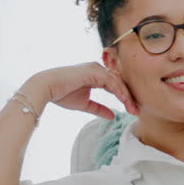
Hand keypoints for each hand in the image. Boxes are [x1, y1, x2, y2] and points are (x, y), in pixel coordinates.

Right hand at [24, 62, 139, 119]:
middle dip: (129, 98)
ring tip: (133, 109)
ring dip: (126, 96)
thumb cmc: (62, 94)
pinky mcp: (93, 71)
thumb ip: (100, 109)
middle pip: (120, 83)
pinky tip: (125, 101)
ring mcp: (96, 68)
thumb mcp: (85, 104)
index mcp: (97, 75)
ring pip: (118, 82)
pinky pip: (111, 81)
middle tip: (137, 111)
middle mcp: (98, 69)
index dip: (125, 98)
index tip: (133, 111)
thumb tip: (113, 116)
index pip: (116, 86)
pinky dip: (119, 91)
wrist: (46, 88)